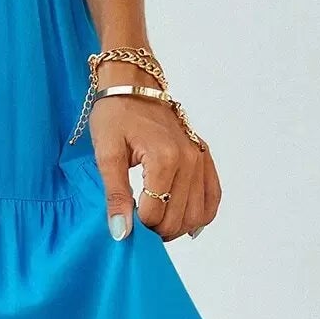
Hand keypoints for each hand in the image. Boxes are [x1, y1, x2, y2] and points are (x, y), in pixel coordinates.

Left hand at [91, 94, 220, 243]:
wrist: (133, 86)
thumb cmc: (116, 115)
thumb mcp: (106, 154)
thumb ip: (115, 195)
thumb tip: (121, 232)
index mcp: (164, 159)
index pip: (155, 214)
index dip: (137, 224)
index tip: (124, 214)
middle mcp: (189, 160)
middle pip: (178, 219)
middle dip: (155, 229)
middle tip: (137, 220)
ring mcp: (200, 159)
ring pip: (198, 215)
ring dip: (176, 227)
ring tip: (155, 219)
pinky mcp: (205, 158)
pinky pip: (213, 198)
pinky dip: (200, 215)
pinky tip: (182, 217)